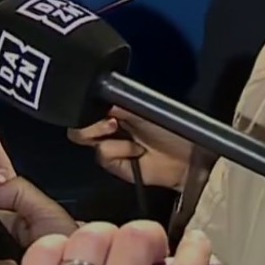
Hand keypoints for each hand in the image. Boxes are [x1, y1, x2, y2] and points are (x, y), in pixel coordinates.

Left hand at [16, 221, 213, 264]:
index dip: (195, 256)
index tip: (196, 245)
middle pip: (135, 242)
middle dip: (144, 236)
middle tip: (145, 247)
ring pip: (89, 238)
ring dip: (100, 238)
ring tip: (102, 252)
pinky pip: (43, 251)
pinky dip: (54, 248)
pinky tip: (62, 257)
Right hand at [67, 107, 191, 190]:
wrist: (185, 157)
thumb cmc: (171, 129)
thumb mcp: (142, 109)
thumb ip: (116, 102)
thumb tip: (97, 99)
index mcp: (114, 109)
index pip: (88, 106)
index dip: (88, 107)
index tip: (103, 108)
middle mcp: (107, 127)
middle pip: (79, 125)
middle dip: (92, 124)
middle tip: (113, 123)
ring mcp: (109, 146)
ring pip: (86, 139)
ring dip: (110, 138)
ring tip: (133, 140)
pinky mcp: (113, 165)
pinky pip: (103, 155)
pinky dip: (121, 152)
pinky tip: (137, 153)